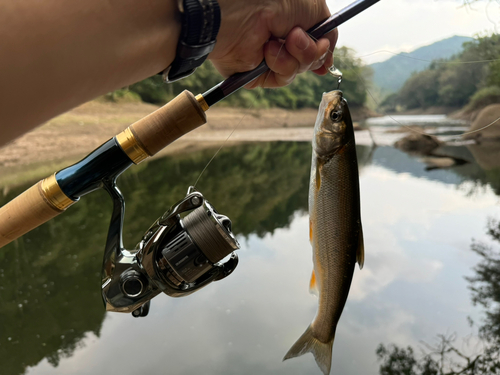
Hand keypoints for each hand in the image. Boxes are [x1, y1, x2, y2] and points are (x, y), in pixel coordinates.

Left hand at [209, 0, 337, 87]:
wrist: (246, 10)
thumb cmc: (277, 1)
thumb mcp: (314, 8)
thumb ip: (327, 31)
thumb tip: (328, 56)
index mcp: (290, 22)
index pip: (313, 42)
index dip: (323, 50)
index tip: (327, 53)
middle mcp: (280, 39)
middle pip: (310, 58)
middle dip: (312, 50)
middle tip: (297, 36)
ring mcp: (268, 57)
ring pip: (299, 69)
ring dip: (298, 56)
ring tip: (284, 40)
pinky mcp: (257, 74)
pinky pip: (283, 78)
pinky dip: (281, 65)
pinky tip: (268, 51)